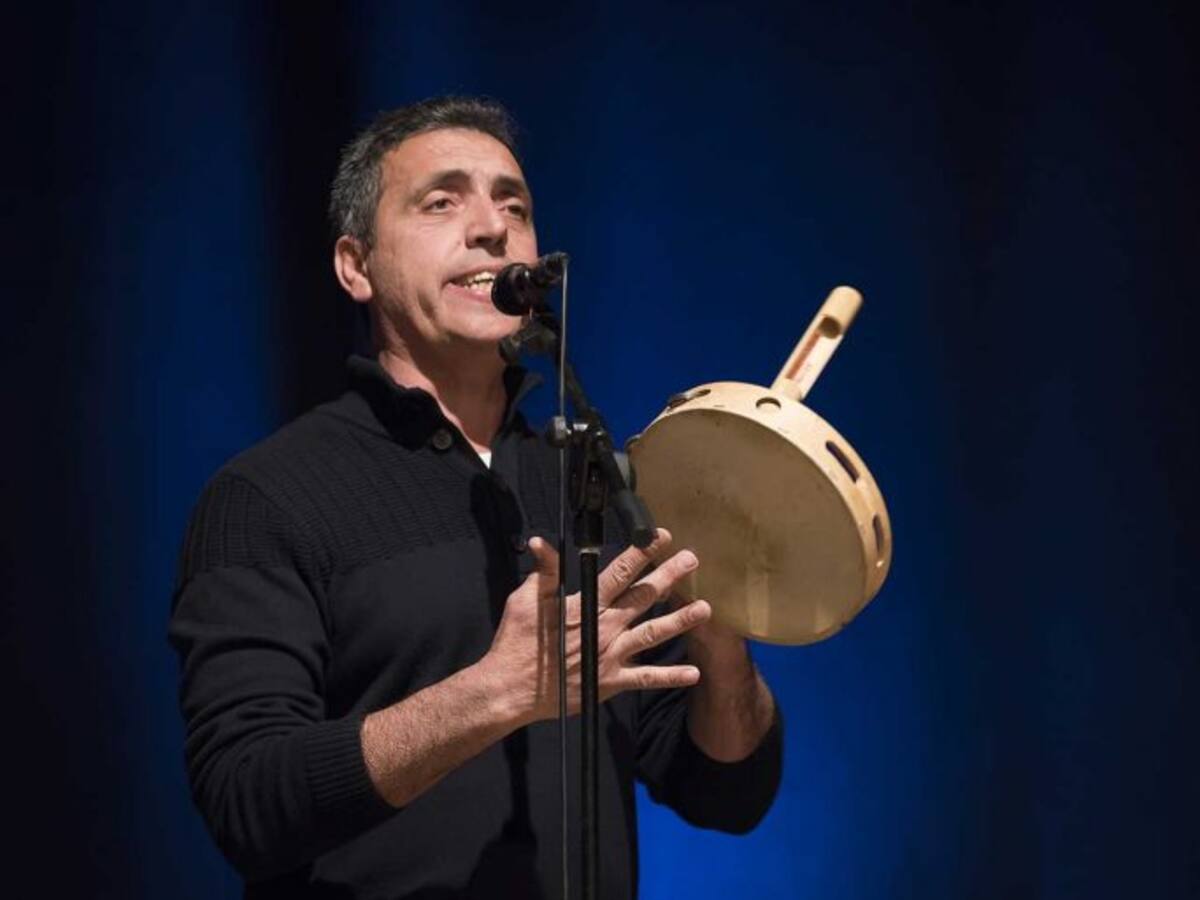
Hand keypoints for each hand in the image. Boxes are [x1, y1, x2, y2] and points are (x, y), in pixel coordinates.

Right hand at [483, 529, 711, 725]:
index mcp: (585, 605)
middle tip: (692, 560)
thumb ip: (542, 572)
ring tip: (705, 610)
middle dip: (669, 577)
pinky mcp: (611, 682)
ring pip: (652, 634)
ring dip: (680, 621)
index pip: (618, 573)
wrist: (512, 689)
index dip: (641, 553)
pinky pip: (645, 679)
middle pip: (642, 597)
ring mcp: (610, 656)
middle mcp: (604, 627)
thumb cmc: (517, 643)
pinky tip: (694, 673)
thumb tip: (540, 542)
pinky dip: (670, 677)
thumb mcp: (525, 600)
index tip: (661, 537)